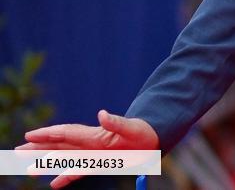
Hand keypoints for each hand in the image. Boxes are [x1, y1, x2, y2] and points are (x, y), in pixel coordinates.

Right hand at [17, 110, 157, 188]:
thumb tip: (101, 114)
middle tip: (17, 150)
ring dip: (47, 162)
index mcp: (95, 135)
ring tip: (27, 168)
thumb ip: (116, 122)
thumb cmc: (144, 132)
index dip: (48, 133)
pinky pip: (78, 171)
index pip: (66, 133)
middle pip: (59, 145)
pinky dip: (65, 176)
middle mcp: (90, 143)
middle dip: (39, 146)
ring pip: (64, 158)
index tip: (30, 134)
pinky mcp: (100, 163)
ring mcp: (93, 153)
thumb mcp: (133, 128)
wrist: (154, 139)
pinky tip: (53, 183)